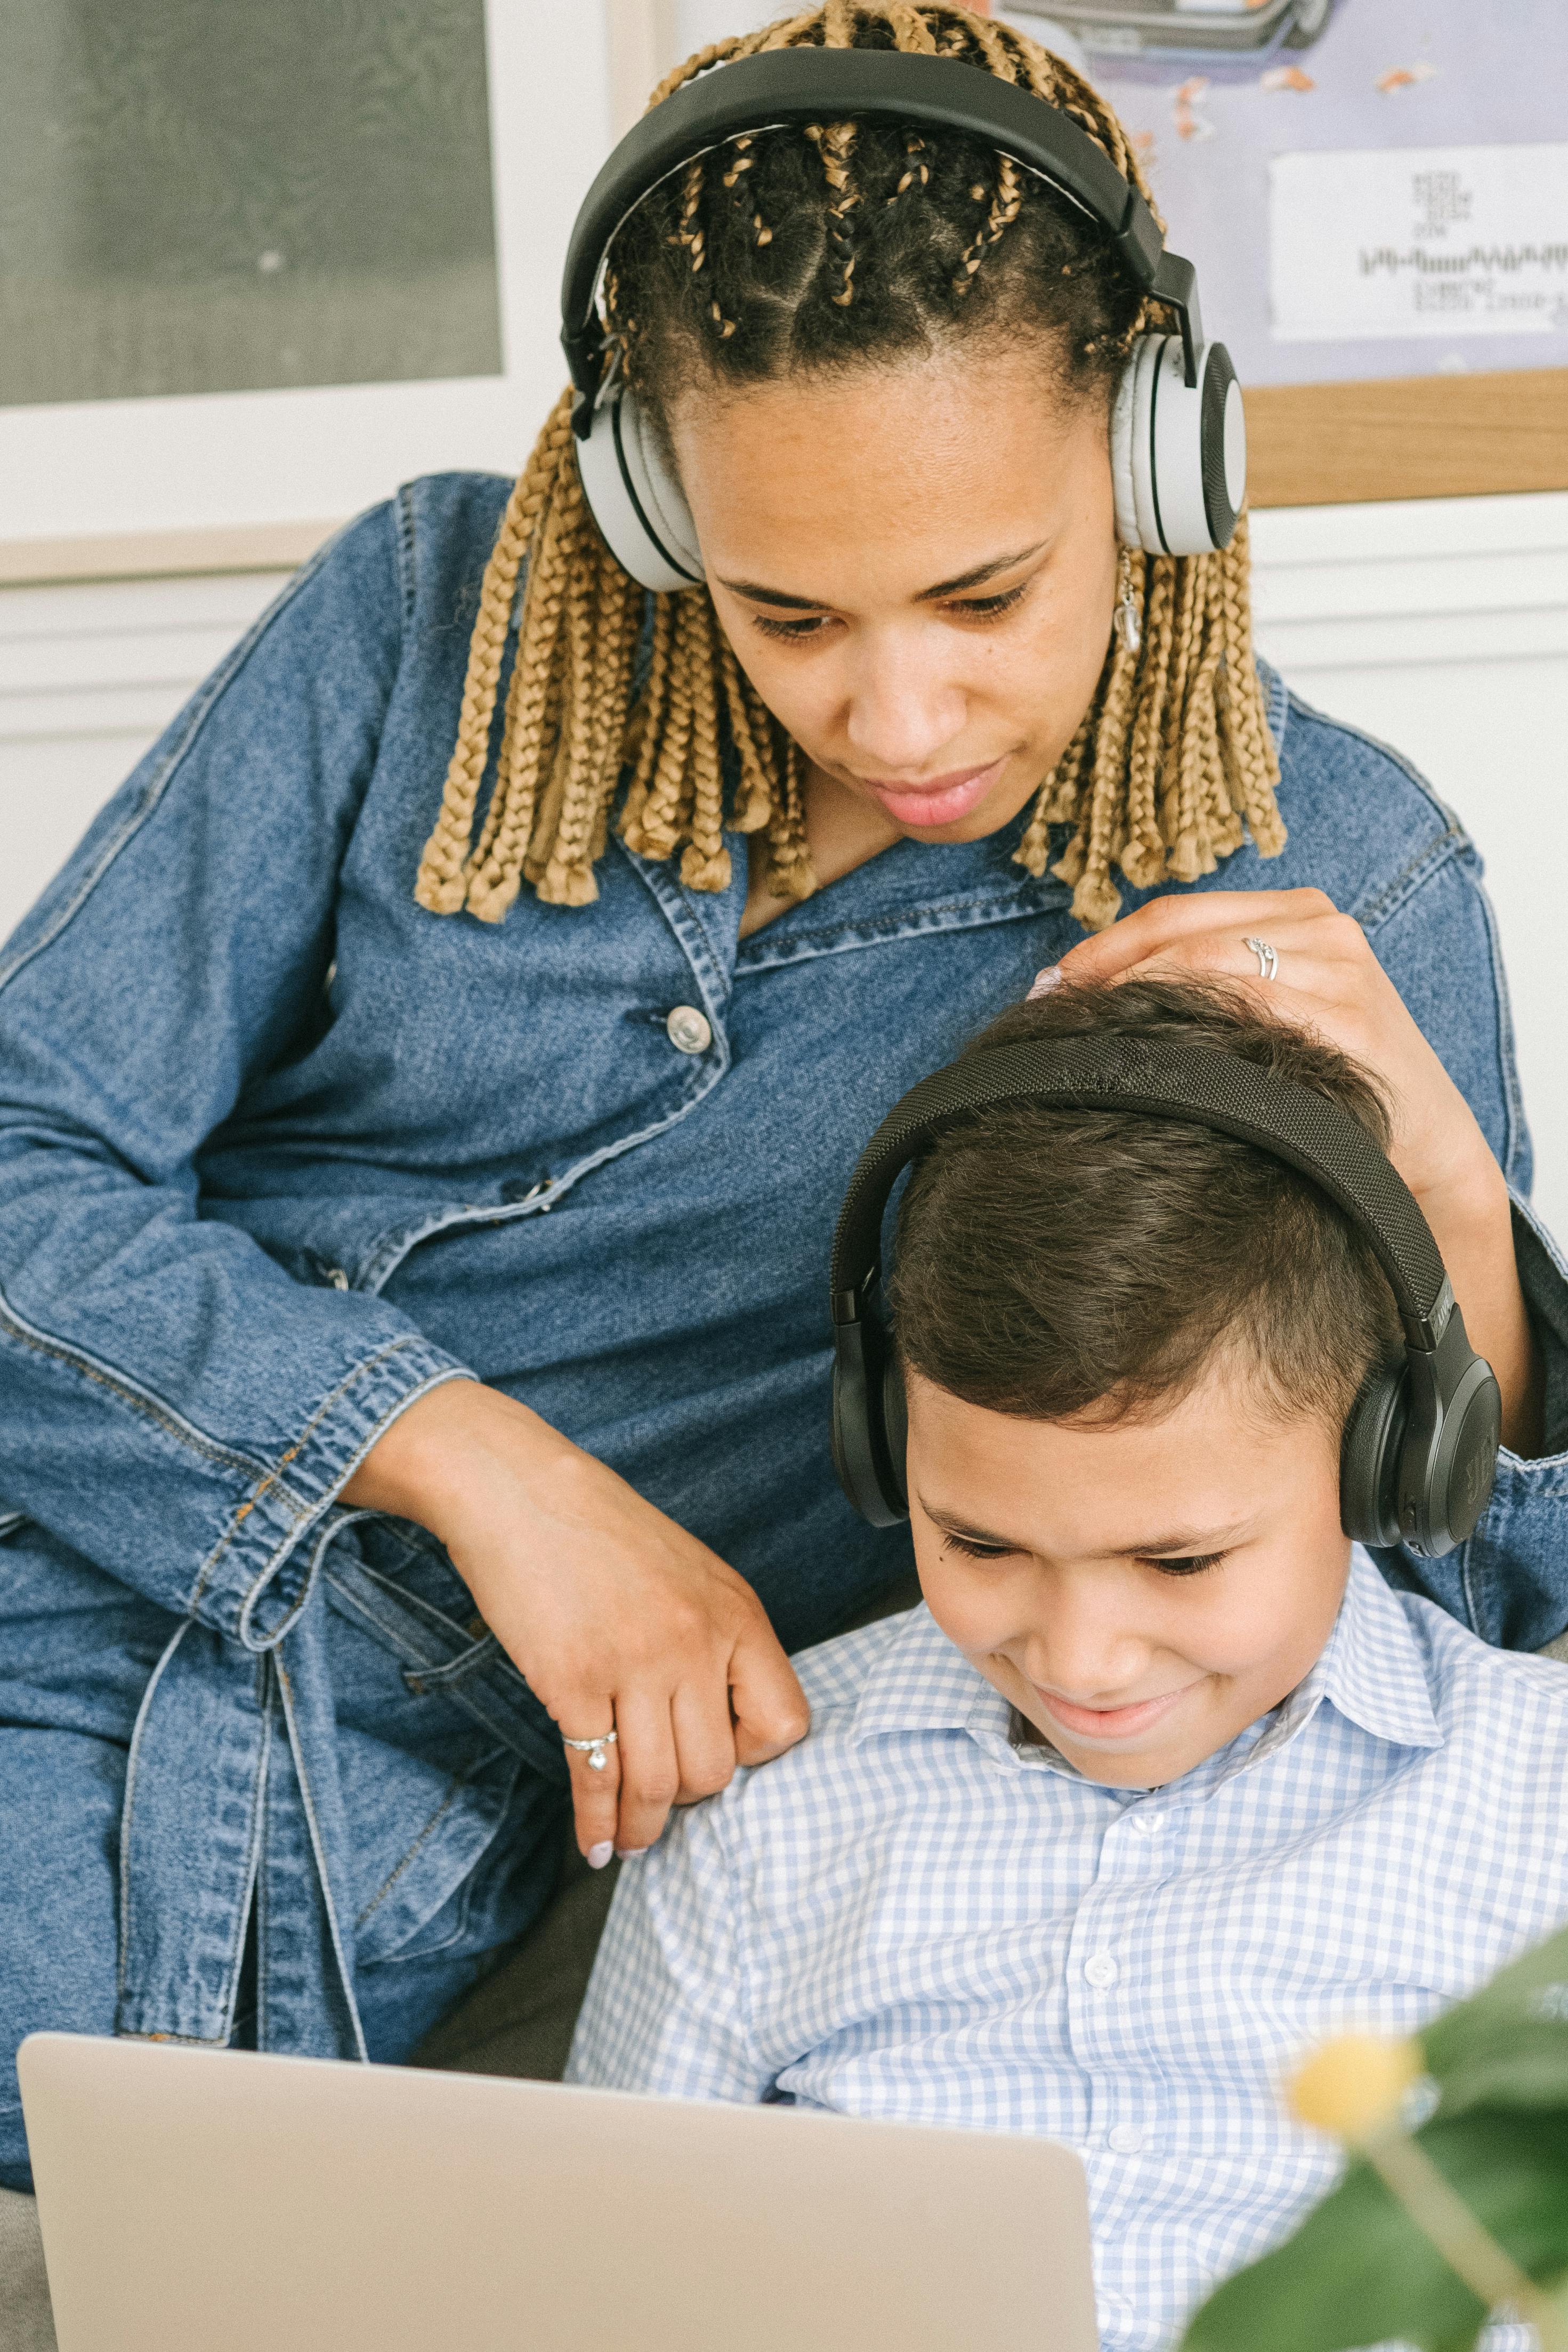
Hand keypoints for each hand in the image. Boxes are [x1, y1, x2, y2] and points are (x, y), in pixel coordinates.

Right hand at [342, 1382, 810, 1857]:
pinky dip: (594, 1822)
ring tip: (630, 1839)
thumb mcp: (687, 1573)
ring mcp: (634, 1664)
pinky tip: (593, 1843)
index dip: (753, 1756)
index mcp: (734, 1612)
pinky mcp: (572, 1681)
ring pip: (658, 1785)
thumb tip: (713, 1722)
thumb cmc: (598, 1530)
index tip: (720, 1757)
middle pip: (713, 1770)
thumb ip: (711, 1639)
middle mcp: (694, 1641)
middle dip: (689, 1802)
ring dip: (643, 1828)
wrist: (517, 1490)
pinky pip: (594, 1776)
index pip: (784, 1723)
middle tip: (664, 1804)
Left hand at [1053, 887, 1542, 1454]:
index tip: (1050, 984)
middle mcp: (1324, 930)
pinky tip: (1160, 1065)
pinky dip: (1197, 1033)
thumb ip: (1203, 989)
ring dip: (1141, 1001)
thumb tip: (1078, 991)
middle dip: (1110, 974)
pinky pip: (1253, 1014)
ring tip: (1094, 1041)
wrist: (1425, 1146)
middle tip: (1053, 1017)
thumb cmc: (1327, 1083)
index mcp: (1299, 913)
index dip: (1104, 945)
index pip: (1176, 913)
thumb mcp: (1272, 1017)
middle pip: (1184, 935)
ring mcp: (1343, 972)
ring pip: (1210, 967)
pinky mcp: (1352, 1023)